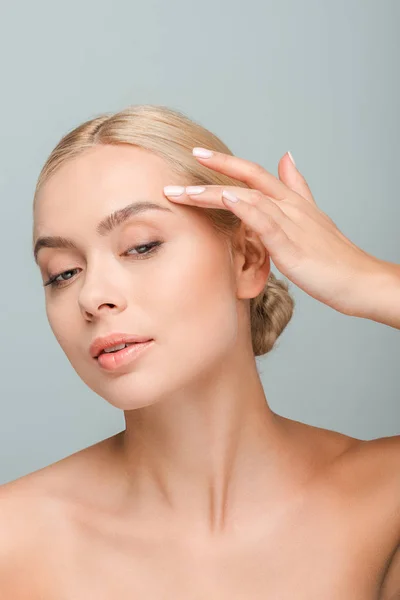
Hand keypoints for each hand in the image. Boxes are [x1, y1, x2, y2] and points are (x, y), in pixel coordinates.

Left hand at [163, 148, 384, 317]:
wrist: (359, 281)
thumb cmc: (335, 258)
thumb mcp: (313, 217)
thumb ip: (297, 188)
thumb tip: (286, 158)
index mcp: (292, 203)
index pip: (256, 174)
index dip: (227, 162)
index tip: (199, 153)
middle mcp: (290, 207)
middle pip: (249, 178)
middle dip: (217, 166)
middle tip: (189, 155)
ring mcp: (291, 224)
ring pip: (249, 198)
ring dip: (215, 192)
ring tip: (185, 191)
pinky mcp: (291, 246)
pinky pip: (265, 222)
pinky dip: (245, 209)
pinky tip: (226, 199)